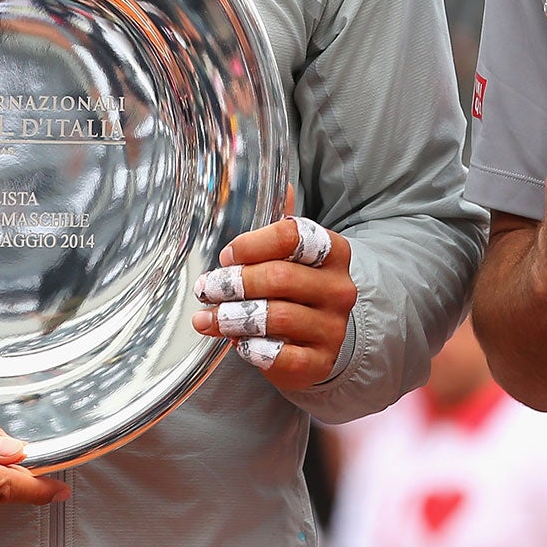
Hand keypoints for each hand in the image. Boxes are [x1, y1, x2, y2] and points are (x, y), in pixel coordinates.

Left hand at [191, 216, 355, 389]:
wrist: (322, 342)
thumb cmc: (297, 290)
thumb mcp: (293, 255)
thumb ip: (281, 225)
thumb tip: (280, 184)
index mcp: (333, 252)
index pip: (292, 236)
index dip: (252, 244)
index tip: (227, 254)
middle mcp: (338, 288)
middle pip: (279, 277)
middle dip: (234, 282)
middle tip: (208, 288)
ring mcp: (332, 327)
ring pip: (275, 316)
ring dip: (232, 317)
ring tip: (209, 317)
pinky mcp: (320, 362)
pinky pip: (278, 355)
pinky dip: (250, 349)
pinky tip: (237, 343)